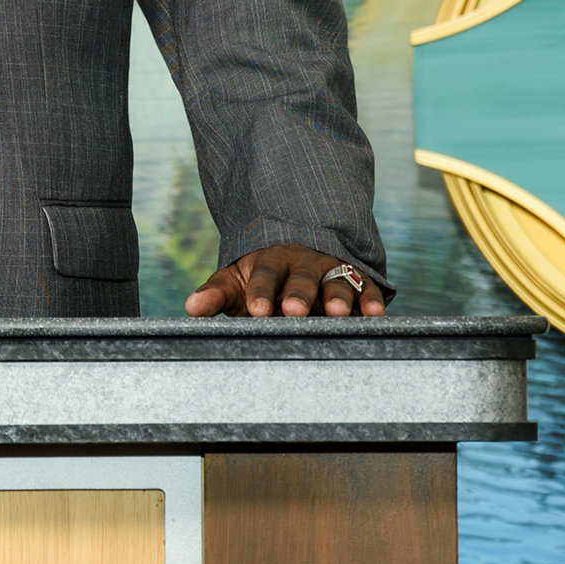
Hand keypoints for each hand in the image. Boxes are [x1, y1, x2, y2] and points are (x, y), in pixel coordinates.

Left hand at [184, 245, 385, 318]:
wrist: (298, 250)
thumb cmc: (261, 277)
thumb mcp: (236, 281)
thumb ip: (216, 293)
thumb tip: (189, 307)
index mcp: (270, 263)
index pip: (264, 276)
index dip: (260, 292)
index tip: (256, 310)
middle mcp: (303, 264)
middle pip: (302, 278)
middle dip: (298, 294)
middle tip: (293, 311)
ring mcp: (332, 271)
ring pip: (337, 281)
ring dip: (338, 296)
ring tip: (337, 313)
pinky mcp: (358, 281)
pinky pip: (368, 288)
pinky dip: (372, 299)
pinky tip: (375, 313)